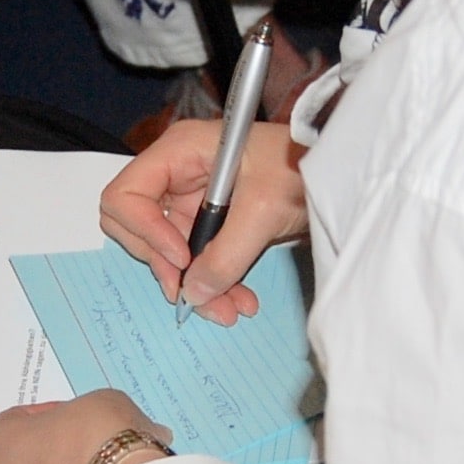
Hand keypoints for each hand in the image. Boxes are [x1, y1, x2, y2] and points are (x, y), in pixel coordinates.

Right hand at [100, 120, 306, 325]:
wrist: (337, 171)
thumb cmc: (300, 166)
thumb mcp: (263, 209)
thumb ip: (226, 255)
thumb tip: (193, 294)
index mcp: (178, 154)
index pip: (126, 196)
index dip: (144, 231)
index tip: (180, 257)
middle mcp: (176, 176)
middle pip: (137, 228)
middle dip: (164, 266)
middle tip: (192, 292)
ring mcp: (192, 201)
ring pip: (169, 254)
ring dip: (194, 286)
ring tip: (229, 309)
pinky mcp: (212, 224)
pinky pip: (197, 262)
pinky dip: (213, 284)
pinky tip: (238, 300)